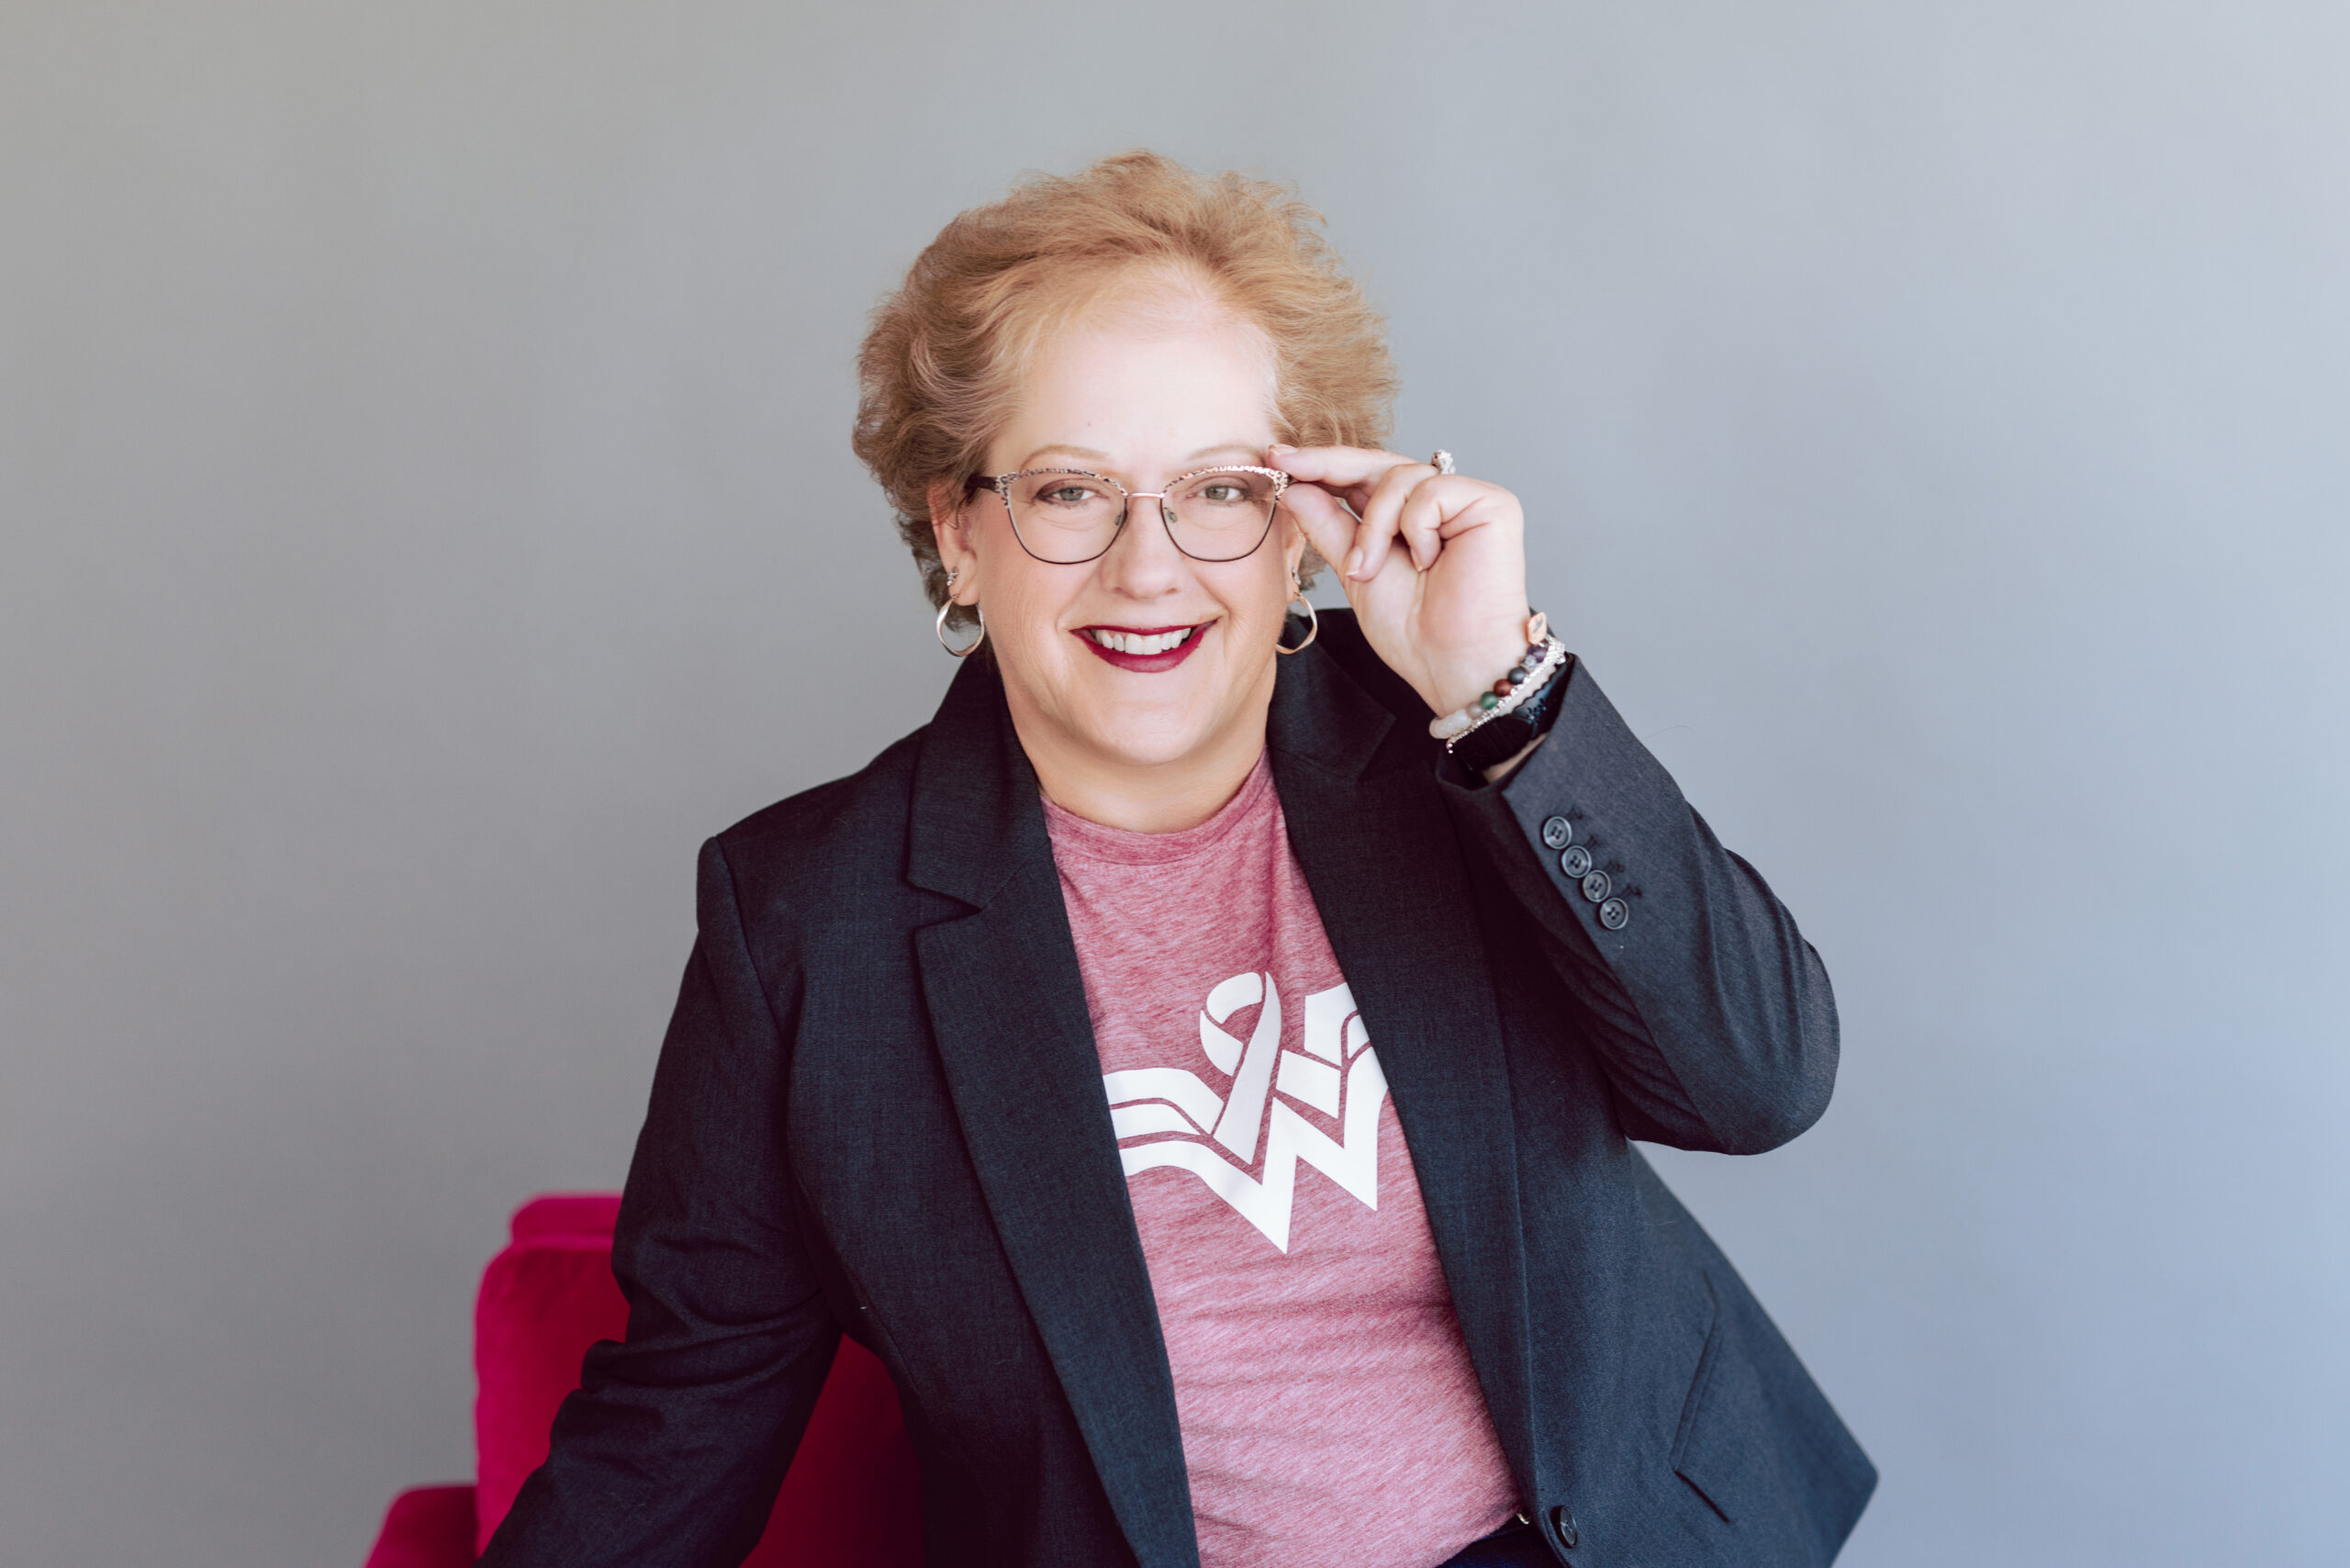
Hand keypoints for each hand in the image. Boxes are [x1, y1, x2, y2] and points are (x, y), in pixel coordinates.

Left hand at [1268, 444, 1534, 718]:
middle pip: (1379, 462)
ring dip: (1374, 525)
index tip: (1279, 456)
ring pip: (1399, 476)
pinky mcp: (1492, 504)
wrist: (1449, 662)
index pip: (1364, 476)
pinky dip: (1416, 528)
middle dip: (1330, 466)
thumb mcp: (1354, 569)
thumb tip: (1296, 487)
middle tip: (1289, 463)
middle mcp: (1439, 502)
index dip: (1323, 465)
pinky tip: (1427, 561)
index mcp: (1407, 517)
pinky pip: (1431, 491)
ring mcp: (1466, 500)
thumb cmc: (1412, 629)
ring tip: (1371, 569)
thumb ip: (1329, 525)